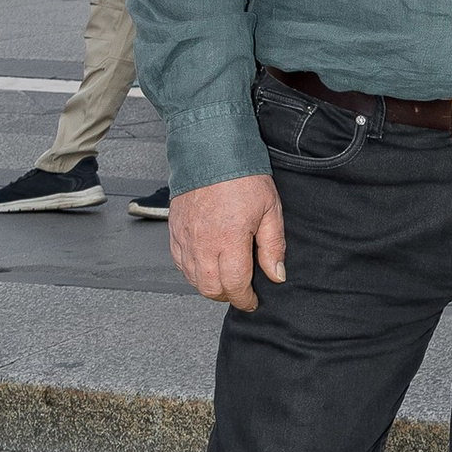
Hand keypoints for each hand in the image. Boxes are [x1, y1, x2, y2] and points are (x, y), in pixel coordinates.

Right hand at [171, 174, 285, 311]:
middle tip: (240, 291)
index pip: (235, 285)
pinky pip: (179, 262)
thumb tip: (276, 275)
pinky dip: (192, 271)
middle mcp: (203, 242)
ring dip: (209, 285)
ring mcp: (185, 237)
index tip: (252, 301)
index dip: (244, 299)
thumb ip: (273, 246)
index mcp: (230, 239)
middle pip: (210, 288)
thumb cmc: (242, 175)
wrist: (211, 150)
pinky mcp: (174, 230)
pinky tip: (205, 265)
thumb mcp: (270, 209)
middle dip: (227, 296)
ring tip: (225, 279)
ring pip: (192, 279)